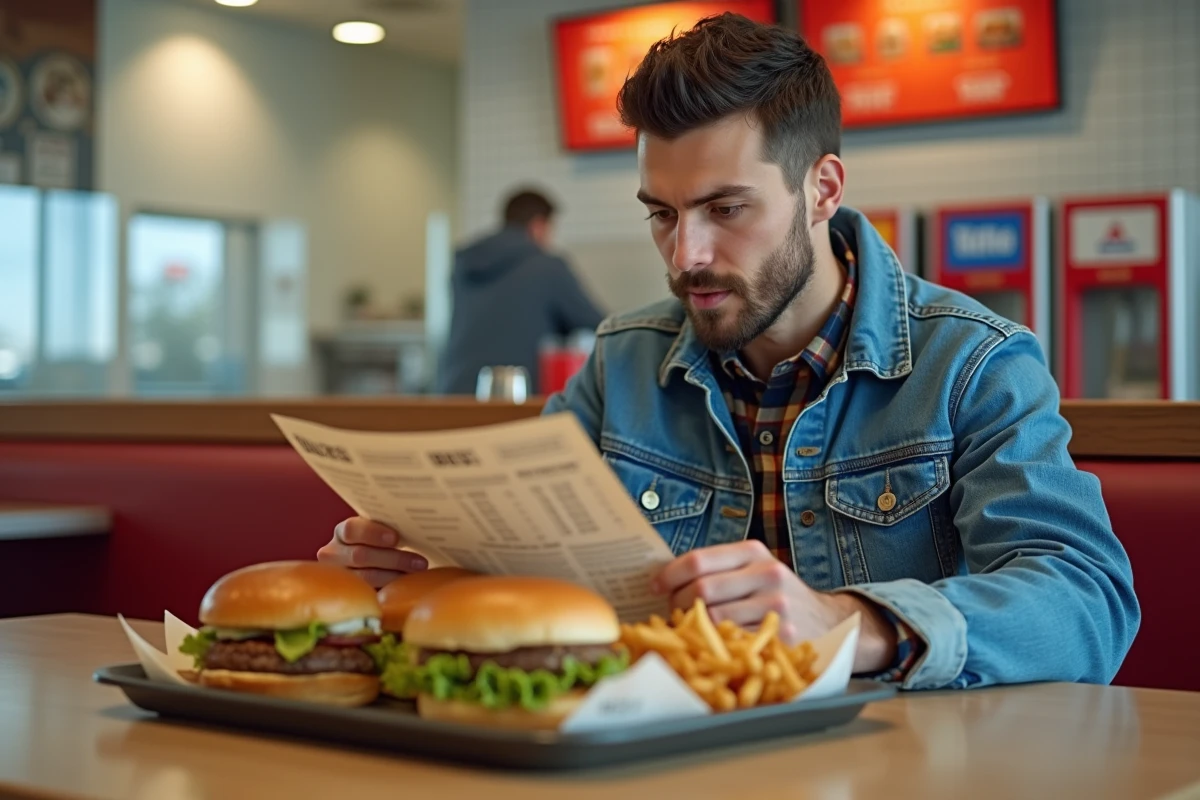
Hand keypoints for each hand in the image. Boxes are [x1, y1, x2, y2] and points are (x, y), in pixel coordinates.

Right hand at [316, 516, 428, 588]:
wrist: (379, 568)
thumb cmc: (385, 546)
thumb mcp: (384, 534)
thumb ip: (393, 528)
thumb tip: (418, 525)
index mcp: (343, 532)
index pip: (351, 529)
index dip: (373, 533)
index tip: (395, 538)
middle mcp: (334, 554)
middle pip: (359, 555)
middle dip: (392, 559)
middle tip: (419, 562)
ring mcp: (339, 577)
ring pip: (364, 577)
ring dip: (394, 576)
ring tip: (417, 574)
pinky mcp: (349, 595)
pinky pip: (367, 595)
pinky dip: (388, 590)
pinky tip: (405, 588)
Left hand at [652, 540, 897, 673]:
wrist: (832, 623)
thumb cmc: (779, 597)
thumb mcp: (756, 571)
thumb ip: (720, 569)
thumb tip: (665, 578)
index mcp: (754, 552)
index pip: (699, 560)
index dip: (669, 575)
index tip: (654, 586)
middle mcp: (767, 574)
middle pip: (701, 590)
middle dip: (678, 604)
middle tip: (675, 614)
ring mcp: (776, 605)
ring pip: (713, 617)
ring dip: (693, 627)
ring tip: (693, 630)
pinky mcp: (781, 636)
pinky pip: (732, 641)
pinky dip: (714, 644)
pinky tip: (713, 644)